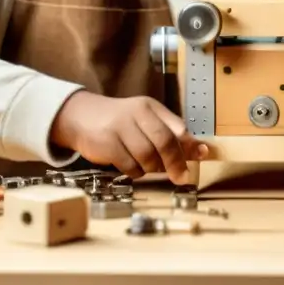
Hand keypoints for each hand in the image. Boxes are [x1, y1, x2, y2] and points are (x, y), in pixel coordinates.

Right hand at [50, 91, 207, 183]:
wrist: (80, 117)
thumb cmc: (121, 122)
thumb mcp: (146, 120)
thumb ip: (171, 133)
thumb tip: (201, 151)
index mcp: (150, 107)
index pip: (177, 126)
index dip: (191, 144)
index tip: (202, 156)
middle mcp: (136, 114)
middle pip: (164, 141)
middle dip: (176, 162)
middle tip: (182, 177)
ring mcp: (120, 128)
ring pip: (147, 156)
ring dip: (153, 168)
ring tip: (149, 167)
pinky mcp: (106, 144)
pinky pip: (129, 165)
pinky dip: (136, 172)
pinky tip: (133, 167)